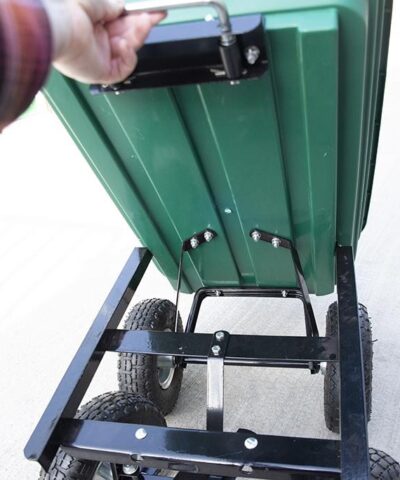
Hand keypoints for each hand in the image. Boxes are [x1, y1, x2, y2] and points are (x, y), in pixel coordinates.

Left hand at [44, 0, 164, 83]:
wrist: (58, 27)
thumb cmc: (69, 11)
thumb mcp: (97, 1)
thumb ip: (113, 6)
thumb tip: (123, 7)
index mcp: (93, 25)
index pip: (122, 23)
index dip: (139, 18)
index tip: (155, 11)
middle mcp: (96, 42)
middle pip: (128, 36)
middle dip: (142, 25)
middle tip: (156, 16)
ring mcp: (100, 58)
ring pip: (128, 50)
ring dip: (138, 36)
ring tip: (142, 23)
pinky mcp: (102, 73)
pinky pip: (123, 69)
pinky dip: (128, 56)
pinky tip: (123, 45)